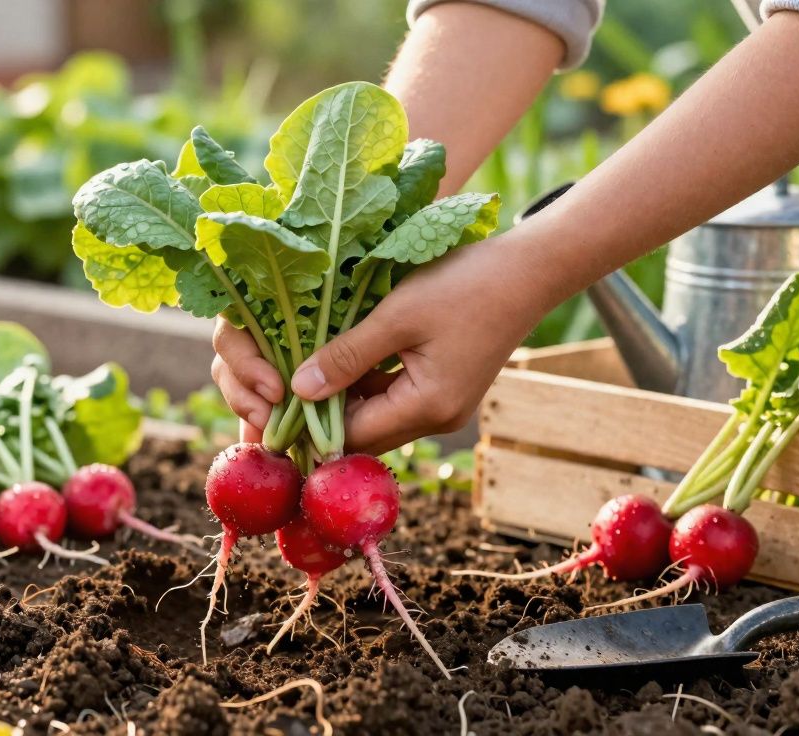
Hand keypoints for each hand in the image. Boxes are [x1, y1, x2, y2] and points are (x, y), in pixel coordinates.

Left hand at [212, 231, 557, 453]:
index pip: (352, 437)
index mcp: (428, 407)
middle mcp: (437, 418)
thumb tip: (299, 391)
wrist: (528, 269)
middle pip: (362, 433)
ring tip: (300, 369)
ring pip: (374, 414)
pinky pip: (391, 396)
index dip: (309, 425)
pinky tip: (336, 356)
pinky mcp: (444, 388)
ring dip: (341, 395)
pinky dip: (363, 382)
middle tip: (277, 388)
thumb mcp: (396, 314)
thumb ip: (346, 355)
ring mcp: (442, 405)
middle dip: (321, 413)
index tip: (269, 405)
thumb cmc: (463, 283)